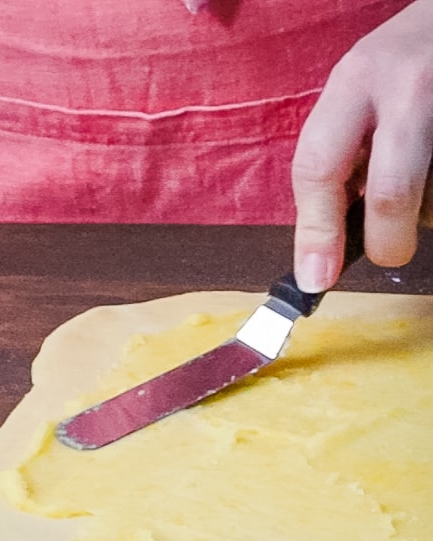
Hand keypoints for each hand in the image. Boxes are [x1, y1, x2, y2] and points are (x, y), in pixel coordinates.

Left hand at [292, 0, 432, 291]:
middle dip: (386, 243)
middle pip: (390, 194)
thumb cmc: (399, 68)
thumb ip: (339, 159)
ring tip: (421, 177)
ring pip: (431, 203)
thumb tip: (322, 250)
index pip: (319, 167)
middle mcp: (405, 88)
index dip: (315, 233)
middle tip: (386, 252)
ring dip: (423, 214)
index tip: (315, 278)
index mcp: (356, 82)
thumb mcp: (355, 95)